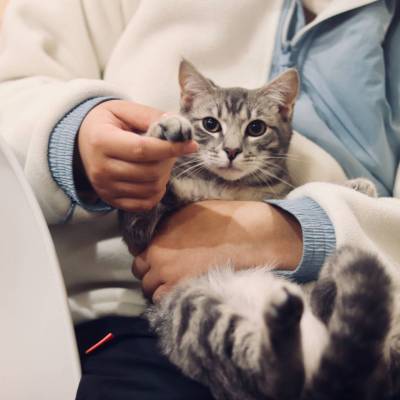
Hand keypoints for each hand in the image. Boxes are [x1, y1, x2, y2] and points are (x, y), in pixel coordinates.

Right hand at [76, 100, 197, 210]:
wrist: (81, 142)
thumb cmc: (106, 123)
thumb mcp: (123, 110)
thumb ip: (150, 116)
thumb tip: (178, 127)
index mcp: (102, 141)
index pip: (143, 149)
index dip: (171, 148)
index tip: (191, 145)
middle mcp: (101, 168)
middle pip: (149, 172)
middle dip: (168, 161)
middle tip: (170, 150)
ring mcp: (105, 187)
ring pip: (150, 189)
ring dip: (164, 175)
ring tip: (160, 162)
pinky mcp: (111, 200)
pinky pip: (144, 204)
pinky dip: (156, 192)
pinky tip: (154, 178)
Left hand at [132, 200, 302, 300]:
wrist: (248, 236)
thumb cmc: (225, 221)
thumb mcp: (191, 213)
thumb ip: (170, 227)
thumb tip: (163, 236)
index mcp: (160, 232)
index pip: (139, 252)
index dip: (150, 258)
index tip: (160, 262)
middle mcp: (158, 253)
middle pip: (141, 271)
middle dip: (152, 273)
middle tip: (168, 275)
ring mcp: (168, 273)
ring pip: (149, 289)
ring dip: (159, 288)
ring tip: (177, 287)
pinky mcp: (181, 289)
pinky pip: (163, 301)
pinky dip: (168, 300)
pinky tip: (183, 294)